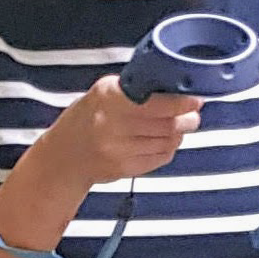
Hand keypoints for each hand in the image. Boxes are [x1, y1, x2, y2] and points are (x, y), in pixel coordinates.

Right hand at [43, 73, 201, 196]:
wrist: (64, 157)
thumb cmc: (85, 119)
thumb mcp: (102, 93)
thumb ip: (132, 89)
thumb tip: (169, 87)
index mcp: (109, 99)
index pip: (157, 103)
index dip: (181, 103)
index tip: (194, 100)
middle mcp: (114, 125)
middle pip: (167, 124)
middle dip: (187, 119)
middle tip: (193, 114)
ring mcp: (120, 150)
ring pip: (166, 141)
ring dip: (179, 134)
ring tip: (181, 126)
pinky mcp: (126, 169)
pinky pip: (159, 158)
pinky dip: (168, 148)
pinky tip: (166, 141)